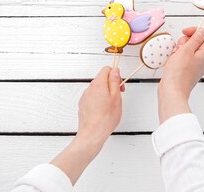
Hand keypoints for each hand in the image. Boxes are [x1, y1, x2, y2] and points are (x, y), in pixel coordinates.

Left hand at [51, 66, 122, 184]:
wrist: (92, 134)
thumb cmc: (105, 118)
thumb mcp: (116, 97)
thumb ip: (115, 81)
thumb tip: (115, 71)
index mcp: (98, 84)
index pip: (106, 70)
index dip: (115, 76)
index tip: (120, 85)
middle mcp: (89, 88)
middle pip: (101, 79)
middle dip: (111, 85)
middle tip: (118, 96)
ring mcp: (85, 97)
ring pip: (97, 89)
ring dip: (105, 94)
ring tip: (111, 106)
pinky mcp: (83, 105)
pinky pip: (93, 98)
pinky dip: (99, 101)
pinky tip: (104, 111)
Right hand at [158, 27, 203, 122]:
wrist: (172, 91)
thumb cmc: (179, 74)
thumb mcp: (187, 50)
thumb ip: (195, 38)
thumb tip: (202, 31)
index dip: (195, 31)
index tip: (185, 32)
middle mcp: (203, 59)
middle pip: (196, 41)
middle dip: (185, 41)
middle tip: (180, 48)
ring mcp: (195, 65)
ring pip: (188, 49)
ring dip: (179, 50)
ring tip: (175, 57)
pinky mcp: (188, 70)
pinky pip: (183, 58)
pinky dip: (177, 57)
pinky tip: (173, 62)